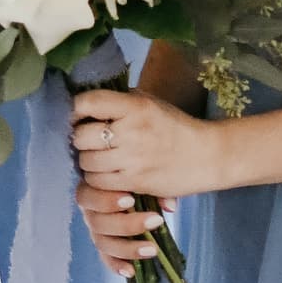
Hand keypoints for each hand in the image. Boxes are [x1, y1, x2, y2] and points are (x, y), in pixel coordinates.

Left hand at [72, 84, 225, 200]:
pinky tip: (107, 171)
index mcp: (135, 106)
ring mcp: (132, 158)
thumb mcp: (149, 103)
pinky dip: (97, 177)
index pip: (89, 102)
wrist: (206, 155)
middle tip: (88, 138)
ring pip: (86, 161)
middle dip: (80, 137)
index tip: (77, 113)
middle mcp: (132, 131)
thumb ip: (119, 101)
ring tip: (99, 155)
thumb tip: (83, 102)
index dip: (75, 108)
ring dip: (87, 159)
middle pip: (80, 135)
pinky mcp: (134, 181)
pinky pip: (97, 181)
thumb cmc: (173, 125)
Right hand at [77, 180, 171, 279]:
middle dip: (126, 224)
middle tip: (155, 221)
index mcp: (92, 189)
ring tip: (152, 249)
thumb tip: (169, 206)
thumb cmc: (138, 182)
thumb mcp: (144, 178)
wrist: (137, 191)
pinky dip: (117, 265)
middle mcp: (90, 212)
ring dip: (128, 248)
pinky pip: (107, 258)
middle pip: (98, 223)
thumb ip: (155, 189)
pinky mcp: (104, 247)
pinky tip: (131, 271)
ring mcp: (96, 231)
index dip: (107, 200)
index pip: (90, 195)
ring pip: (103, 243)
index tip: (131, 199)